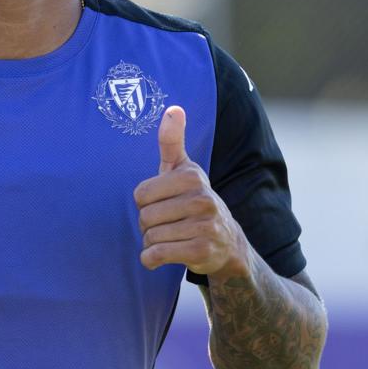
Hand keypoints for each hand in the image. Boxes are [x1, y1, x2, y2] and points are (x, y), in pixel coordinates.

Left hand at [133, 106, 247, 278]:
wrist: (226, 242)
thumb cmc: (193, 200)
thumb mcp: (183, 170)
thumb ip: (172, 141)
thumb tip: (173, 108)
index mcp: (191, 176)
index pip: (141, 194)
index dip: (144, 203)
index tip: (162, 204)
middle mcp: (202, 198)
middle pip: (144, 217)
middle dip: (147, 226)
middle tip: (166, 225)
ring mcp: (205, 225)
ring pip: (150, 237)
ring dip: (150, 242)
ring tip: (169, 238)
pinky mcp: (202, 251)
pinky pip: (157, 255)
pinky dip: (151, 259)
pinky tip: (159, 257)